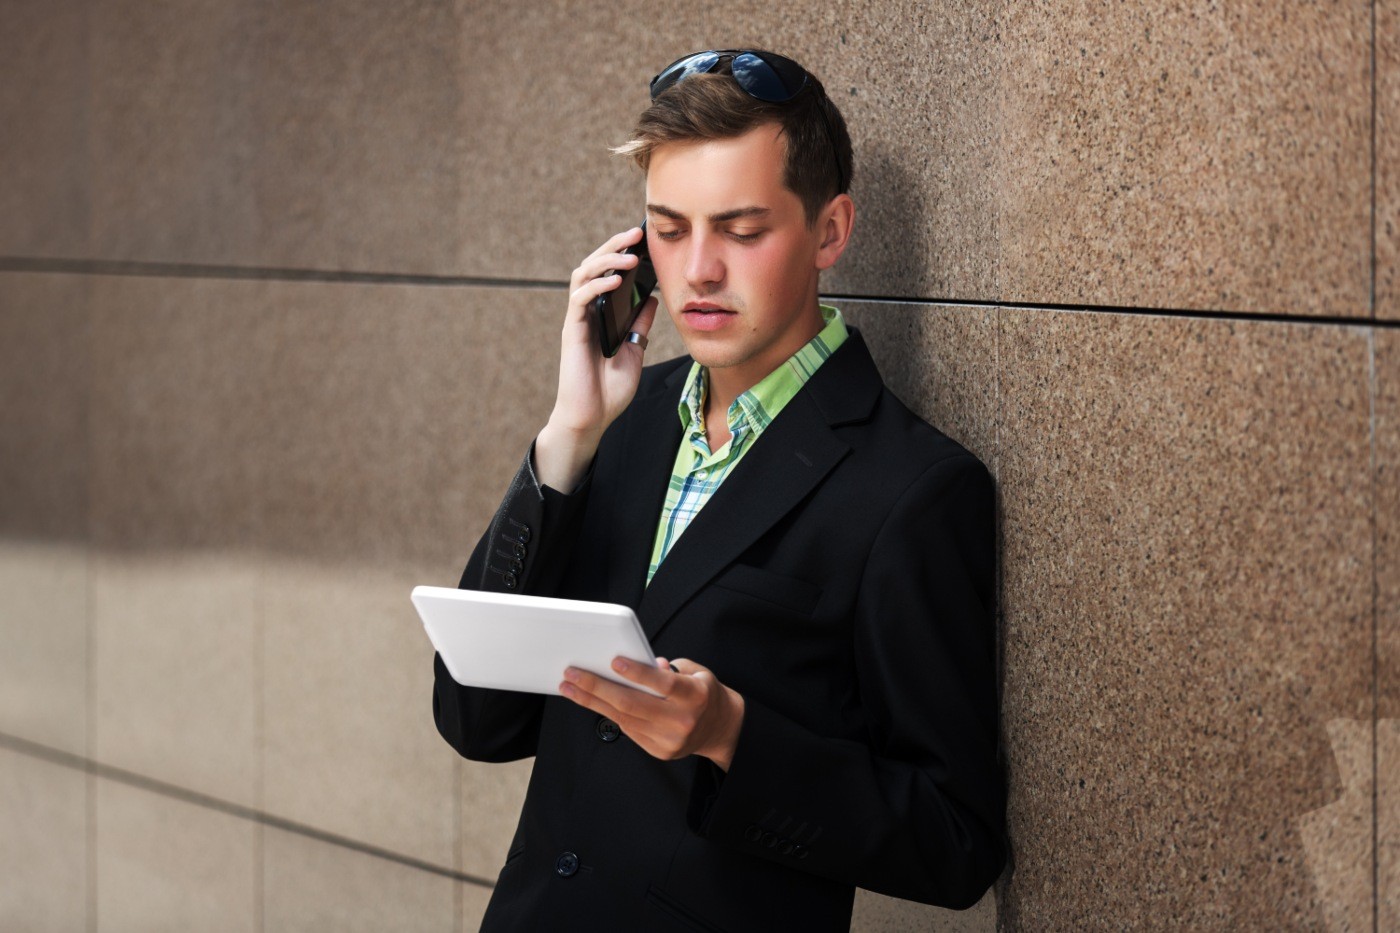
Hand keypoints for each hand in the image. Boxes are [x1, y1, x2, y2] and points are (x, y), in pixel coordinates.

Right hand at [535, 227, 658, 491]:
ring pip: (583, 275)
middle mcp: (587, 313)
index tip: (644, 241)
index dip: (623, 255)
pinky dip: (597, 285)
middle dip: (613, 247)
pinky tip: (615, 280)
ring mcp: (578, 320)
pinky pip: (580, 299)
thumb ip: (640, 324)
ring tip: (629, 255)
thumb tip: (653, 298)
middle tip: (635, 233)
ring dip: (606, 261)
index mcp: (602, 315)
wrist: (591, 419)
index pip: (609, 274)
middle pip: (593, 266)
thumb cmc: (609, 392)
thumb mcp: (635, 351)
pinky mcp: (572, 331)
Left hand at [559, 656, 745, 771]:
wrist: (720, 728)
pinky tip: (590, 701)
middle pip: (632, 704)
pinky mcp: (659, 751)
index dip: (638, 673)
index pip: (663, 683)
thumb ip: (668, 668)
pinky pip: (627, 730)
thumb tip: (641, 664)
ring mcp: (669, 740)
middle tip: (572, 673)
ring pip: (623, 718)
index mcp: (695, 695)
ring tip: (570, 687)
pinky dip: (606, 714)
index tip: (614, 661)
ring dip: (592, 701)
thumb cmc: (703, 692)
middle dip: (597, 687)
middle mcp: (682, 720)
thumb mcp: (695, 672)